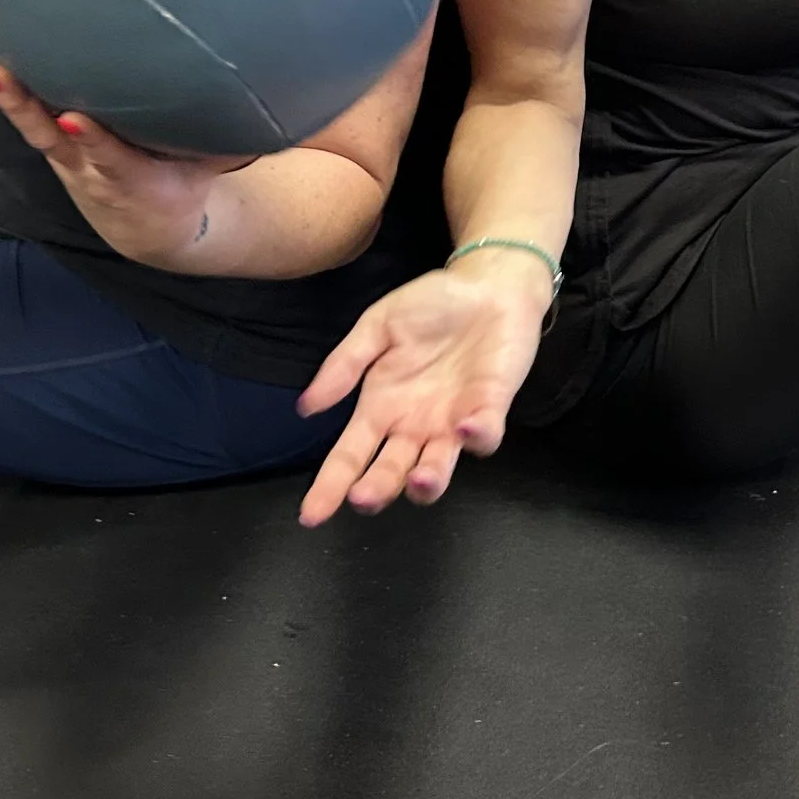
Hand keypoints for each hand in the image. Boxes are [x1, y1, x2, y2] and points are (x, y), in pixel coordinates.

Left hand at [0, 51, 246, 263]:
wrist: (155, 229)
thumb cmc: (192, 180)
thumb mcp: (219, 165)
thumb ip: (235, 131)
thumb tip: (293, 89)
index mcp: (142, 180)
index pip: (117, 160)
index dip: (96, 143)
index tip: (75, 121)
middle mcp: (98, 169)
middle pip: (58, 136)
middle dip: (28, 106)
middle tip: (0, 76)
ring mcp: (72, 157)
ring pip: (32, 124)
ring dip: (2, 93)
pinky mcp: (55, 140)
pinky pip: (25, 112)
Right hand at [294, 253, 551, 525]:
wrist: (487, 284)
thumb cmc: (433, 305)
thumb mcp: (378, 326)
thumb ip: (344, 365)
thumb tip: (306, 406)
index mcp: (381, 408)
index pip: (350, 456)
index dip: (330, 486)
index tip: (311, 514)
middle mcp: (414, 425)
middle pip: (390, 472)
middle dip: (377, 490)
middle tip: (363, 497)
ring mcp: (453, 422)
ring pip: (438, 468)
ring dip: (428, 481)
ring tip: (417, 478)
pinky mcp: (491, 408)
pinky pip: (485, 435)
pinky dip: (477, 436)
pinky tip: (464, 427)